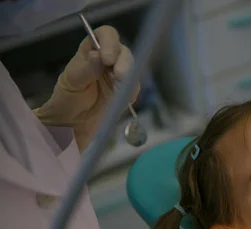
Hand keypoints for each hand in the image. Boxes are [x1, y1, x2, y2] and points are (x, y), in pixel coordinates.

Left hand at [34, 26, 139, 150]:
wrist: (72, 123)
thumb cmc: (67, 98)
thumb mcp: (72, 82)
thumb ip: (86, 69)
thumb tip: (98, 55)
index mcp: (91, 50)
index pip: (105, 35)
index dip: (110, 43)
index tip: (107, 59)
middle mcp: (108, 58)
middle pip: (124, 51)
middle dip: (124, 64)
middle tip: (120, 77)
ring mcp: (119, 74)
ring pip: (133, 68)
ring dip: (129, 79)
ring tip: (119, 92)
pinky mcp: (127, 90)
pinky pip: (135, 87)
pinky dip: (132, 92)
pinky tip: (123, 99)